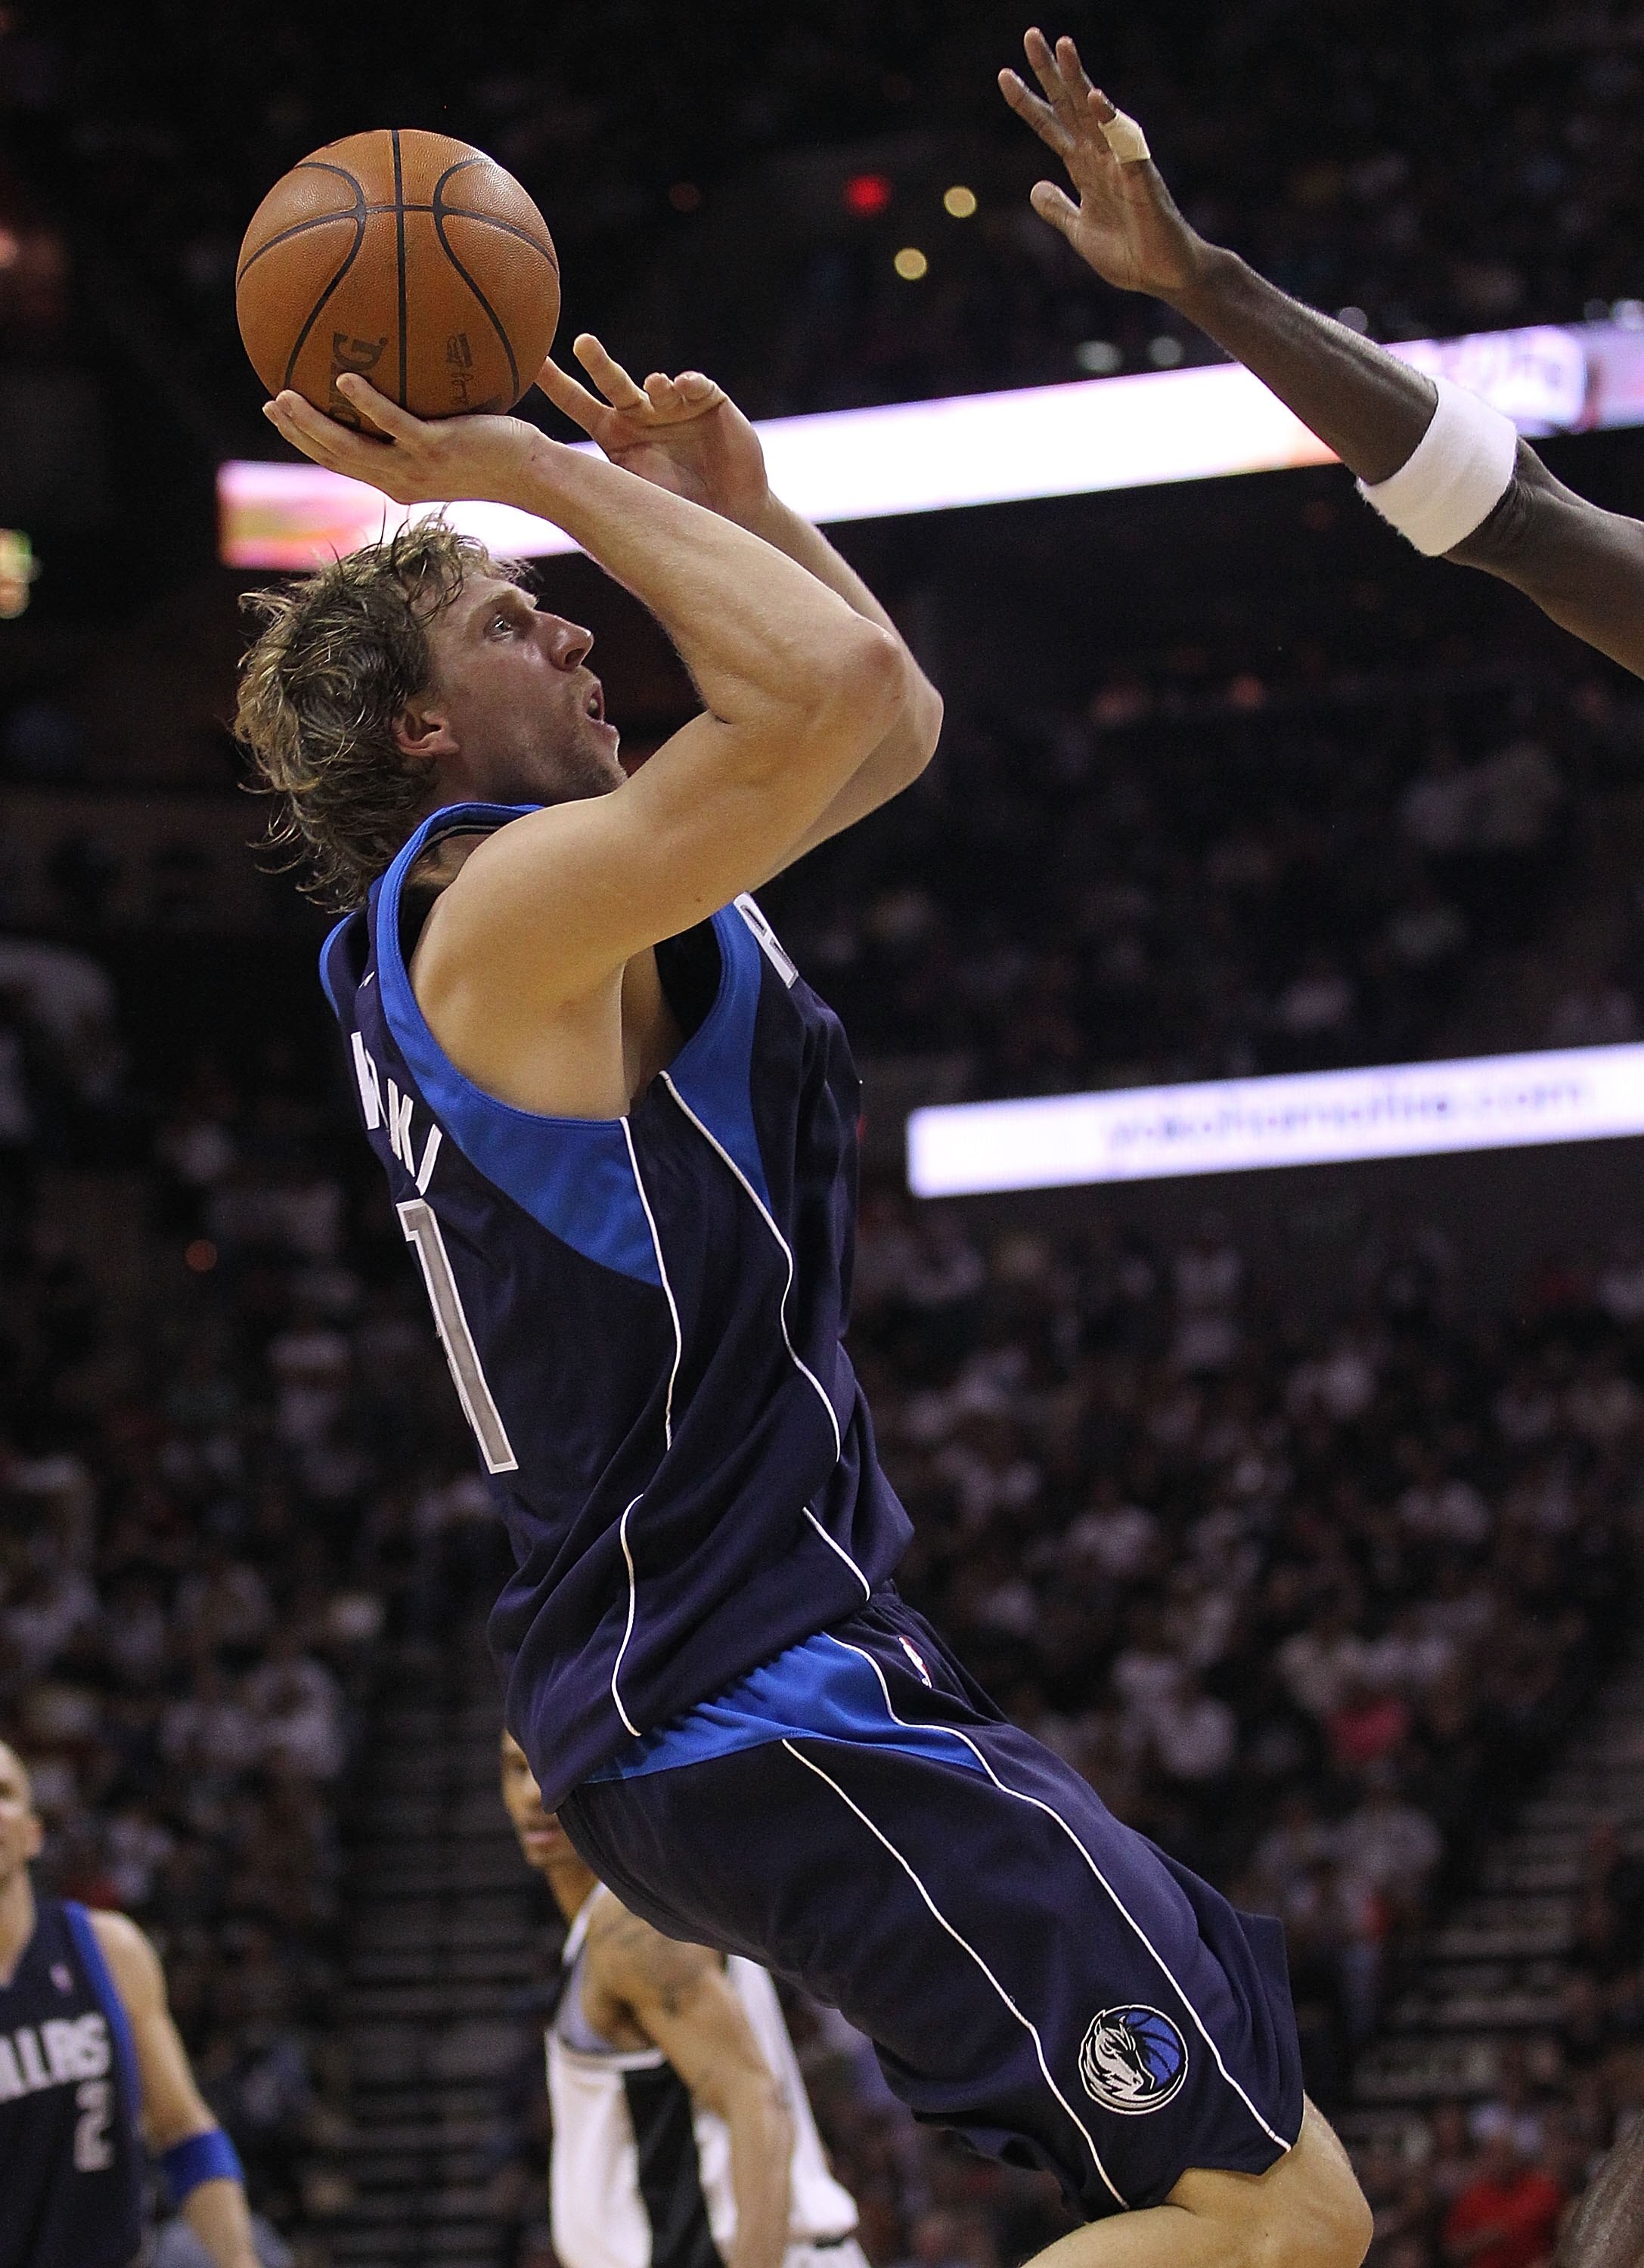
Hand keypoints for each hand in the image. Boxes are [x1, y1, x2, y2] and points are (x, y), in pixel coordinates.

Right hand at [262, 376, 548, 507]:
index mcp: (398, 478)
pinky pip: (394, 424)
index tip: (279, 413)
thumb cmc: (500, 452)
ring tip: (287, 395)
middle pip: (334, 457)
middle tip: (269, 403)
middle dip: (298, 433)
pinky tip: (346, 378)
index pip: (341, 461)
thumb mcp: (455, 436)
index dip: (306, 441)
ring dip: (315, 424)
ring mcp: (417, 466)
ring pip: (352, 448)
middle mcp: (400, 479)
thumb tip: (410, 372)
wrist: (534, 473)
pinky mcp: (437, 449)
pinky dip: (367, 403)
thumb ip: (425, 416)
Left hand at [537, 334, 771, 526]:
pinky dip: (689, 384)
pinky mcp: (708, 401)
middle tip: (582, 343)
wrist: (732, 514)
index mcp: (616, 434)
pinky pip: (695, 385)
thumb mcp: (635, 496)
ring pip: (657, 384)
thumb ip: (602, 481)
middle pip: (612, 382)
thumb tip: (552, 478)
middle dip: (597, 361)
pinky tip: (684, 387)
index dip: (557, 384)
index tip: (532, 363)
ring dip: (657, 385)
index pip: (578, 404)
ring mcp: (674, 406)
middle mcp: (641, 414)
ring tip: (657, 387)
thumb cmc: (679, 508)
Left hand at [999, 28, 1208, 300]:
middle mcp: (1102, 157)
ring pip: (1097, 113)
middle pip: (1071, 107)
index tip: (1004, 75)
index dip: (1028, 103)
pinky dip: (1112, 122)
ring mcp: (1122, 164)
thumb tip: (1034, 188)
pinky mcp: (1143, 180)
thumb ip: (1058, 209)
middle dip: (1051, 72)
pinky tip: (1098, 99)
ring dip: (1080, 80)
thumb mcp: (1080, 232)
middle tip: (1030, 35)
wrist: (1164, 275)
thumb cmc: (1129, 253)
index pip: (1051, 127)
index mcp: (1085, 169)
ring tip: (1064, 46)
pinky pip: (1127, 145)